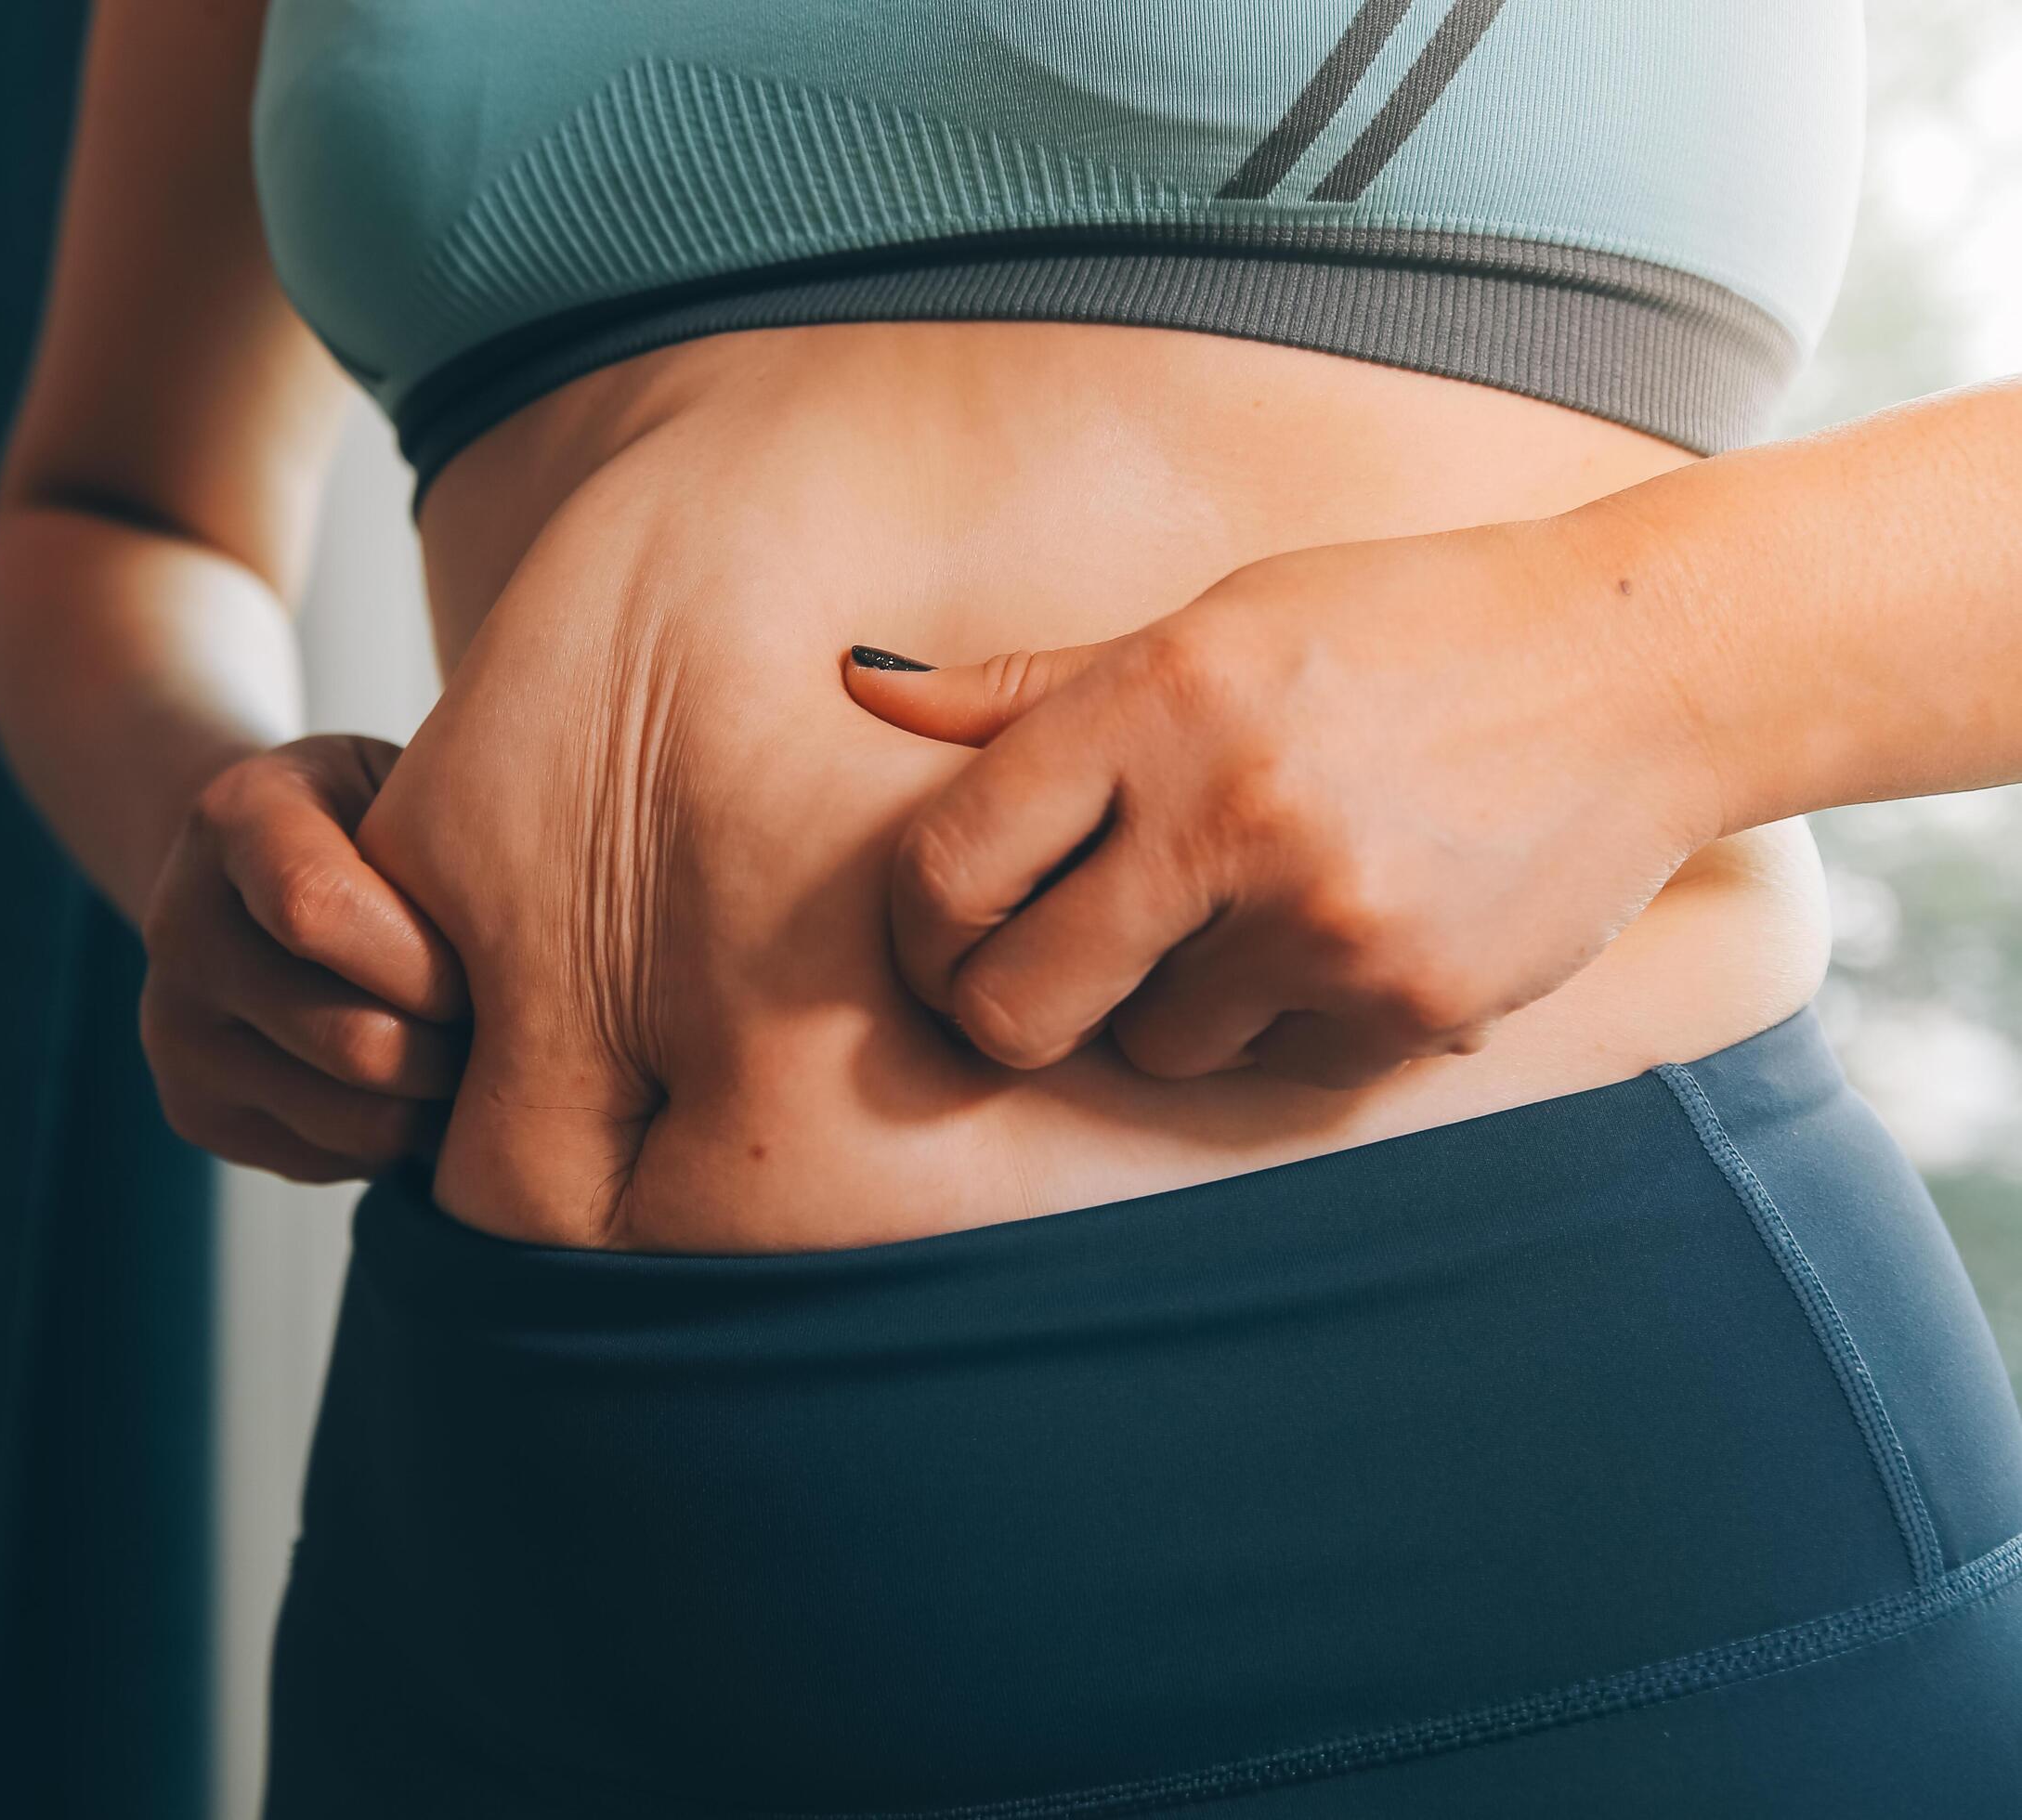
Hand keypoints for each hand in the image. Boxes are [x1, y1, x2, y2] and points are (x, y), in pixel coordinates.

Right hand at [138, 734, 468, 1179]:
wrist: (253, 876)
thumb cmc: (368, 825)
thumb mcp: (403, 785)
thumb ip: (455, 833)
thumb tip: (547, 938)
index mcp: (233, 821)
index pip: (315, 909)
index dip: (426, 961)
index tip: (487, 960)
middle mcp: (180, 928)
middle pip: (352, 1040)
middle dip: (455, 1050)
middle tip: (509, 1030)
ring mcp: (175, 1031)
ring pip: (355, 1119)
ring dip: (436, 1105)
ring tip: (466, 1053)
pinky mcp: (193, 1112)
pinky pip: (334, 1159)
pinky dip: (397, 1137)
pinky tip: (410, 1080)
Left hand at [843, 520, 1723, 1087]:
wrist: (1639, 669)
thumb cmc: (1394, 629)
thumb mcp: (1210, 622)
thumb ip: (1028, 687)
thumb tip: (855, 685)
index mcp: (1154, 705)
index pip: (947, 871)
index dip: (921, 932)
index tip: (946, 938)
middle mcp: (1226, 819)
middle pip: (1015, 1009)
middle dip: (1006, 1010)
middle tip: (1042, 978)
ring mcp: (1322, 926)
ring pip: (1154, 1048)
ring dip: (1174, 1003)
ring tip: (1256, 908)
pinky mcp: (1409, 1008)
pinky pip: (1281, 1066)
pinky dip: (1297, 1017)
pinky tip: (1361, 924)